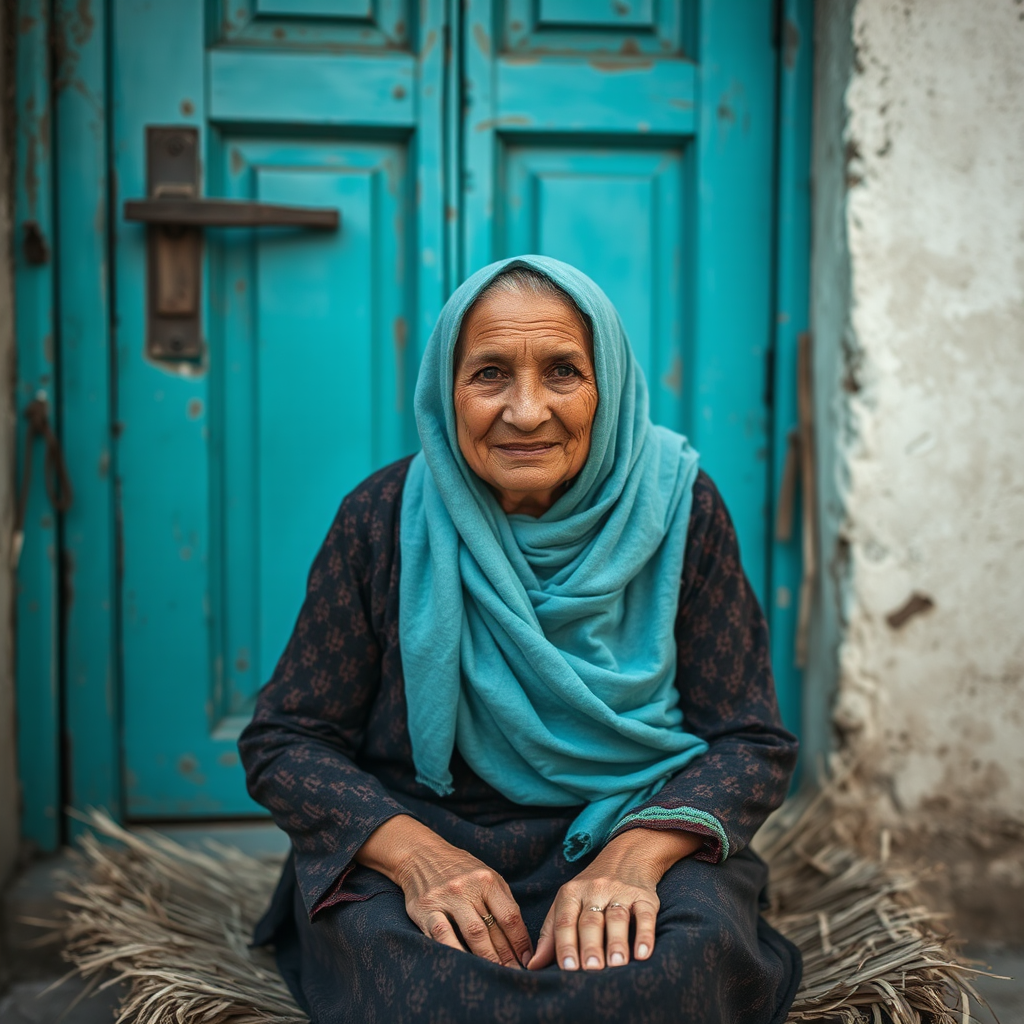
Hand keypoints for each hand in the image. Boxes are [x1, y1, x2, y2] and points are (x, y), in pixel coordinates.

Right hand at [356, 815, 532, 967]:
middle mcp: (467, 887)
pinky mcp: (426, 909)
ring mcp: (446, 898)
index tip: (528, 960)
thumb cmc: (459, 869)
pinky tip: (464, 966)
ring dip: (486, 958)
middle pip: (491, 928)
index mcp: (487, 879)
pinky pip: (442, 935)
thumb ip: (502, 901)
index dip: (520, 941)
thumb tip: (520, 938)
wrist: (421, 854)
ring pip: (471, 934)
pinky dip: (455, 952)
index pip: (509, 916)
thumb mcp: (485, 875)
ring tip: (495, 974)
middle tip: (514, 974)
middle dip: (505, 956)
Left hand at [528, 828, 701, 971]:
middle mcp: (595, 890)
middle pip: (590, 921)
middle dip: (590, 945)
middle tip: (591, 969)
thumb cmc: (591, 889)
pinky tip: (644, 953)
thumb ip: (550, 933)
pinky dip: (645, 934)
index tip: (568, 968)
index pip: (566, 921)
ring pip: (617, 917)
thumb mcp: (567, 902)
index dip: (566, 944)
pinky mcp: (644, 896)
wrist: (627, 855)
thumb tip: (533, 967)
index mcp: (571, 893)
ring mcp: (620, 892)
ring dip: (616, 942)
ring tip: (617, 964)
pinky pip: (645, 914)